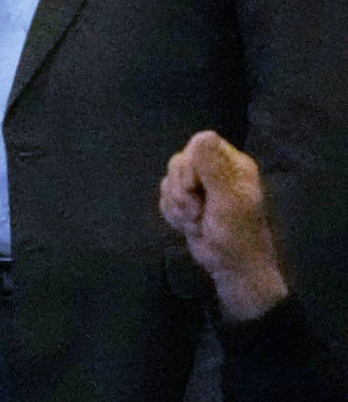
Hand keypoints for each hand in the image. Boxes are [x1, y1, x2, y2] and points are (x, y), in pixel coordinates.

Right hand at [163, 132, 289, 322]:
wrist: (231, 266)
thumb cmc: (236, 234)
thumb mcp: (227, 200)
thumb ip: (213, 168)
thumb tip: (202, 135)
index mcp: (233, 165)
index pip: (199, 144)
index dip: (190, 165)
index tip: (194, 187)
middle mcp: (216, 171)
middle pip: (179, 162)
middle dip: (181, 189)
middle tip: (196, 210)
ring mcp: (200, 188)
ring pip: (169, 180)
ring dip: (176, 204)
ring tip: (194, 221)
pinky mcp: (186, 203)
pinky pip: (165, 197)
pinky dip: (171, 213)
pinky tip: (186, 225)